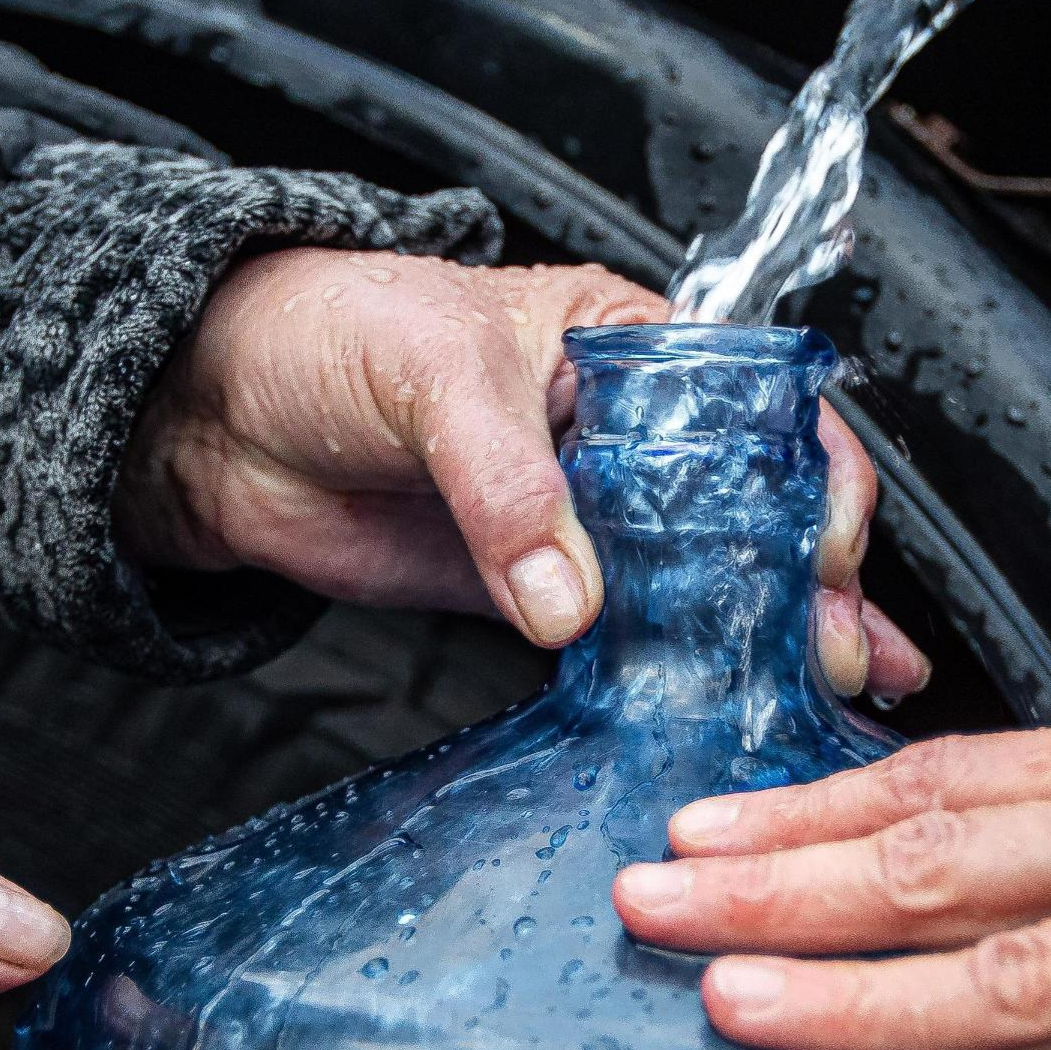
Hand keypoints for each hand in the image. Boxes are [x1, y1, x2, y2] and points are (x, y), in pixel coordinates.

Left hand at [117, 250, 928, 698]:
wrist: (215, 420)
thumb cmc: (326, 337)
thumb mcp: (432, 378)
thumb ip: (506, 486)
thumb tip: (569, 599)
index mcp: (628, 345)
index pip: (759, 406)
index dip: (810, 473)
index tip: (827, 542)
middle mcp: (627, 436)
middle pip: (755, 509)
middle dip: (815, 579)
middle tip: (835, 649)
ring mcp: (589, 523)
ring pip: (710, 584)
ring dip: (774, 640)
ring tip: (829, 694)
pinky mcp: (540, 597)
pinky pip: (632, 641)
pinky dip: (688, 677)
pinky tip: (739, 711)